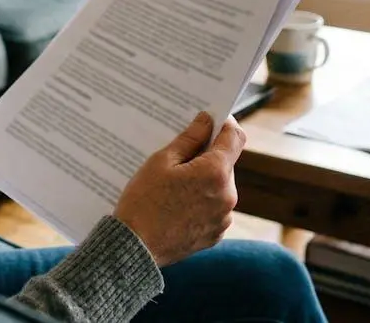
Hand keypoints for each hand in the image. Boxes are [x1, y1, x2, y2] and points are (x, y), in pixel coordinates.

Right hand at [113, 112, 244, 266]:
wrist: (134, 248)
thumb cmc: (143, 202)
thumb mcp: (161, 162)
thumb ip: (189, 139)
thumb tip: (205, 121)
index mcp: (215, 172)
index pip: (235, 137)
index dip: (225, 124)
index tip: (212, 120)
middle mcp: (227, 195)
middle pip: (226, 163)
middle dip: (208, 156)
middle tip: (180, 157)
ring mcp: (223, 218)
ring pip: (220, 187)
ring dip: (205, 181)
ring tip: (175, 186)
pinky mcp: (216, 234)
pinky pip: (215, 209)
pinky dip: (202, 202)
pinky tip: (178, 205)